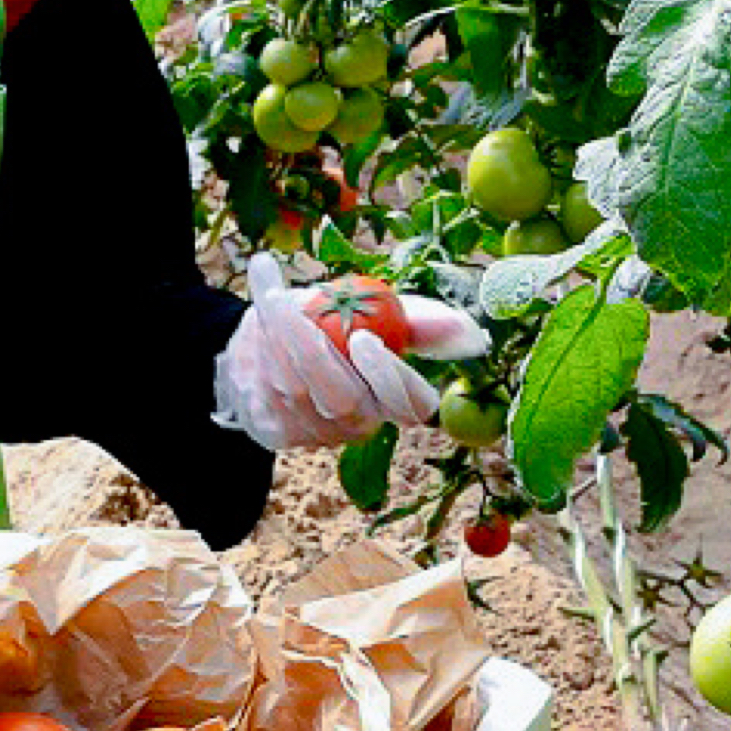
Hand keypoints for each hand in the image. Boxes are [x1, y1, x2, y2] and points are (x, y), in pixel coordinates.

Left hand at [213, 252, 490, 453]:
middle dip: (318, 354)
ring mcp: (317, 435)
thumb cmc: (339, 324)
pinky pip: (266, 393)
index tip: (364, 339)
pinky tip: (257, 316)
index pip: (408, 405)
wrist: (273, 341)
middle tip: (299, 307)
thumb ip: (422, 322)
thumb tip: (473, 336)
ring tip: (272, 294)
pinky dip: (258, 350)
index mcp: (396, 401)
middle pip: (345, 402)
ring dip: (280, 339)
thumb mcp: (381, 314)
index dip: (389, 378)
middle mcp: (360, 426)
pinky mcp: (277, 432)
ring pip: (299, 393)